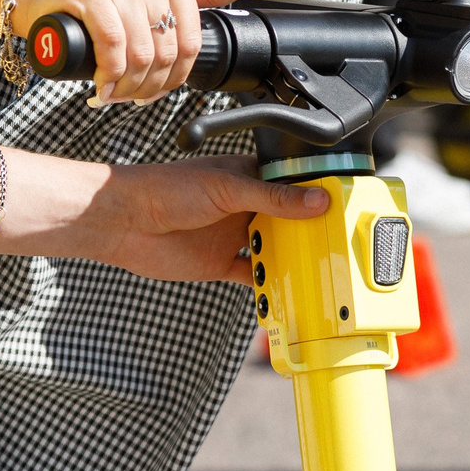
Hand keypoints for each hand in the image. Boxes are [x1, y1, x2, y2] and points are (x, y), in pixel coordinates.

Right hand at [17, 0, 275, 105]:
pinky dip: (109, 75)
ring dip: (127, 86)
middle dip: (148, 86)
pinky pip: (113, 45)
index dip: (174, 77)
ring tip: (115, 92)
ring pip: (140, 53)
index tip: (156, 88)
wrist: (50, 0)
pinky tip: (101, 86)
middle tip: (130, 95)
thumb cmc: (109, 7)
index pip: (189, 41)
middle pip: (165, 51)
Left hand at [93, 157, 330, 281]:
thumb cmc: (167, 188)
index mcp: (249, 178)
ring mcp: (232, 235)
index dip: (317, 197)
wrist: (123, 221)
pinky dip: (268, 285)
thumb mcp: (227, 188)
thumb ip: (273, 198)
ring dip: (293, 259)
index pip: (293, 185)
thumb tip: (317, 200)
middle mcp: (245, 206)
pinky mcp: (219, 263)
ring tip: (323, 270)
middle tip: (342, 245)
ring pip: (273, 249)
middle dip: (310, 232)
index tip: (345, 209)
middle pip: (287, 221)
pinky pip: (252, 275)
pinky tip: (287, 293)